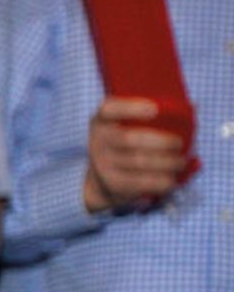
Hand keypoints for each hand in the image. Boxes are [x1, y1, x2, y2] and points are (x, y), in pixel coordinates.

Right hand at [84, 97, 187, 211]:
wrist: (102, 177)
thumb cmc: (125, 141)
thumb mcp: (125, 124)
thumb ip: (148, 115)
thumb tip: (192, 109)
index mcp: (102, 120)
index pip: (110, 109)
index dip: (132, 108)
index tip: (155, 109)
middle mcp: (99, 140)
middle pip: (129, 140)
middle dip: (160, 141)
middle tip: (179, 143)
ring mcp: (103, 163)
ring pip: (138, 162)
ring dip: (166, 162)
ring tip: (181, 162)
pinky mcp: (113, 183)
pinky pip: (139, 183)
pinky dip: (159, 181)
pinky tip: (172, 180)